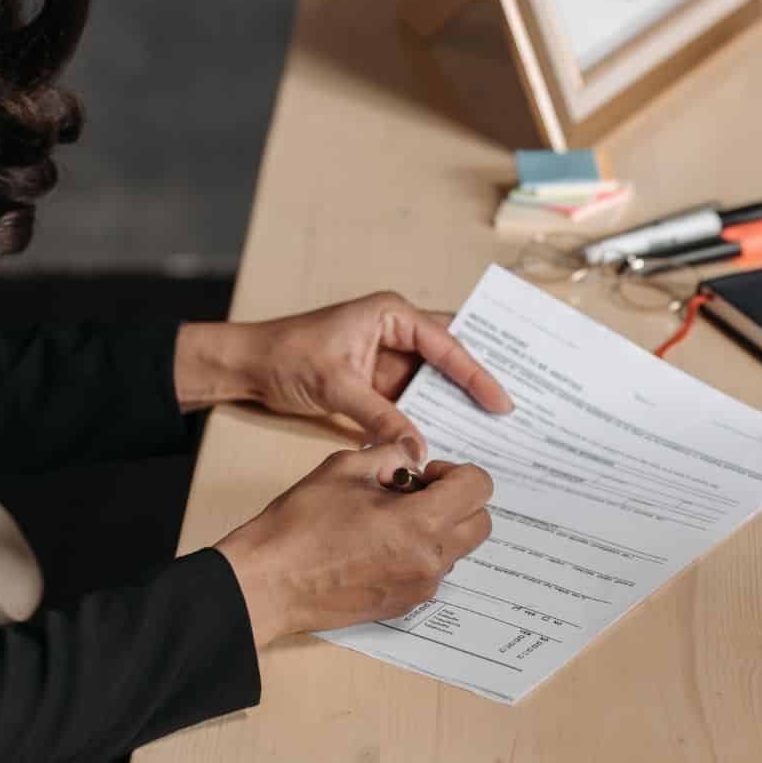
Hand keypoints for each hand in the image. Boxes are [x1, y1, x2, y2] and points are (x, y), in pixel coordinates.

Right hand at [215, 452, 494, 645]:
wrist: (269, 582)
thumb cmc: (301, 524)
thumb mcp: (346, 467)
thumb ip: (392, 455)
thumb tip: (411, 459)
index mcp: (422, 522)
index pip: (479, 488)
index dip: (455, 472)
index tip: (423, 475)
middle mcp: (430, 560)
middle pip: (480, 522)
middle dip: (457, 500)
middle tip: (414, 493)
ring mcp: (419, 588)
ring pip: (457, 549)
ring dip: (440, 527)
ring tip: (390, 519)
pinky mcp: (404, 606)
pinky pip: (432, 572)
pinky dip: (421, 552)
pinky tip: (379, 544)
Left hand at [232, 291, 512, 481]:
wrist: (249, 366)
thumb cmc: (286, 356)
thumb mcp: (336, 386)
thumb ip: (379, 417)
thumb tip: (416, 448)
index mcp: (391, 314)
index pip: (446, 344)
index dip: (476, 374)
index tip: (501, 402)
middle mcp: (396, 331)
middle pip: (450, 358)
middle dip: (478, 383)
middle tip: (512, 412)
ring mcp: (389, 358)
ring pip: (435, 382)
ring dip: (457, 404)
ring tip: (492, 431)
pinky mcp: (380, 383)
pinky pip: (415, 400)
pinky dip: (431, 418)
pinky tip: (452, 437)